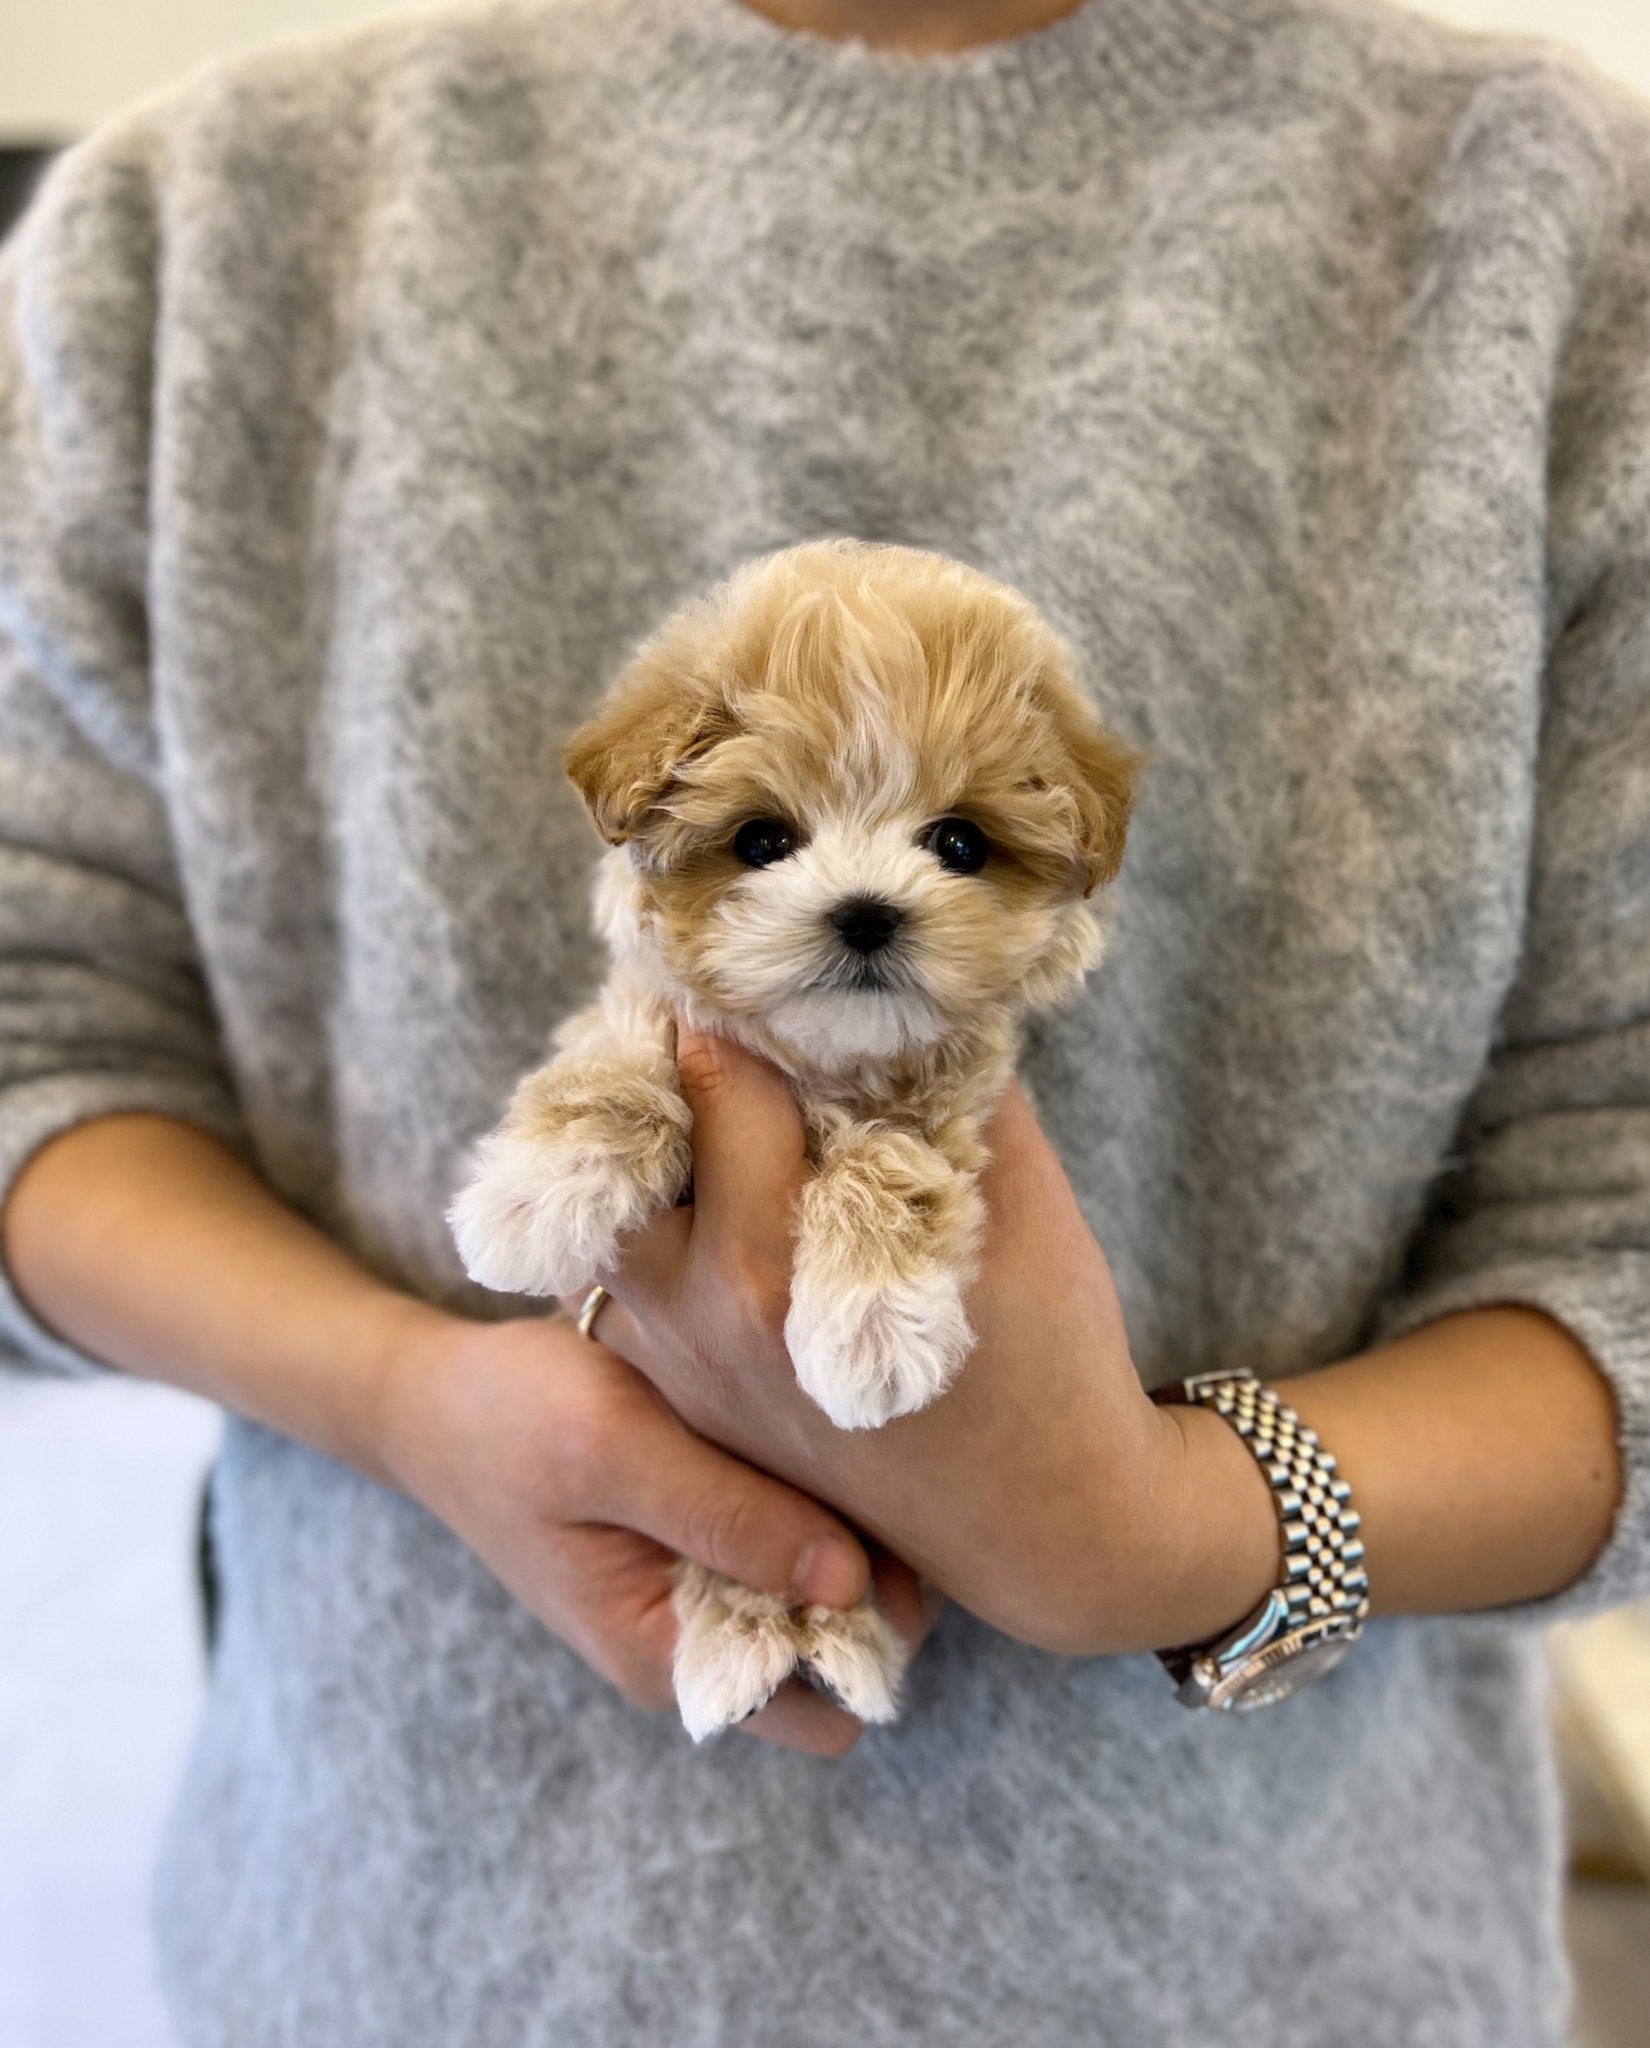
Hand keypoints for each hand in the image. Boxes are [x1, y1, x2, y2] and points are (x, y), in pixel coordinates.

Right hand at [376, 1308, 939, 1754]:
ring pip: (825, 1587)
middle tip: (887, 1476)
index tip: (893, 1542)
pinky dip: (811, 1490)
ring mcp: (702, 1584)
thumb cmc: (512, 1419)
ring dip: (848, 1525)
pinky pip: (789, 1533)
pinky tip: (803, 1427)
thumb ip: (728, 1517)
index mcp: (670, 1656)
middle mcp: (698, 1637)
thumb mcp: (616, 1452)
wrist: (434, 1393)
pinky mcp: (705, 1530)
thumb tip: (852, 1583)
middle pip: (841, 1647)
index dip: (876, 1637)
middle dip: (878, 1578)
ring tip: (844, 1442)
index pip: (826, 1708)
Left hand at [562, 1030, 1281, 1658]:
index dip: (738, 1005)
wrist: (1052, 1531)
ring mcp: (684, 1374)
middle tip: (709, 1010)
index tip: (744, 953)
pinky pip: (635, 1290)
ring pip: (617, 1224)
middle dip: (666, 1069)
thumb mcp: (1023, 1203)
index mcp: (768, 1269)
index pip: (720, 1086)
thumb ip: (957, 1088)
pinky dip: (662, 1225)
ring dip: (652, 1152)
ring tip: (704, 1094)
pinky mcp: (694, 1406)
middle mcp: (699, 1324)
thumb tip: (914, 996)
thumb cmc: (1052, 1363)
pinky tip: (715, 1188)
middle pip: (631, 1148)